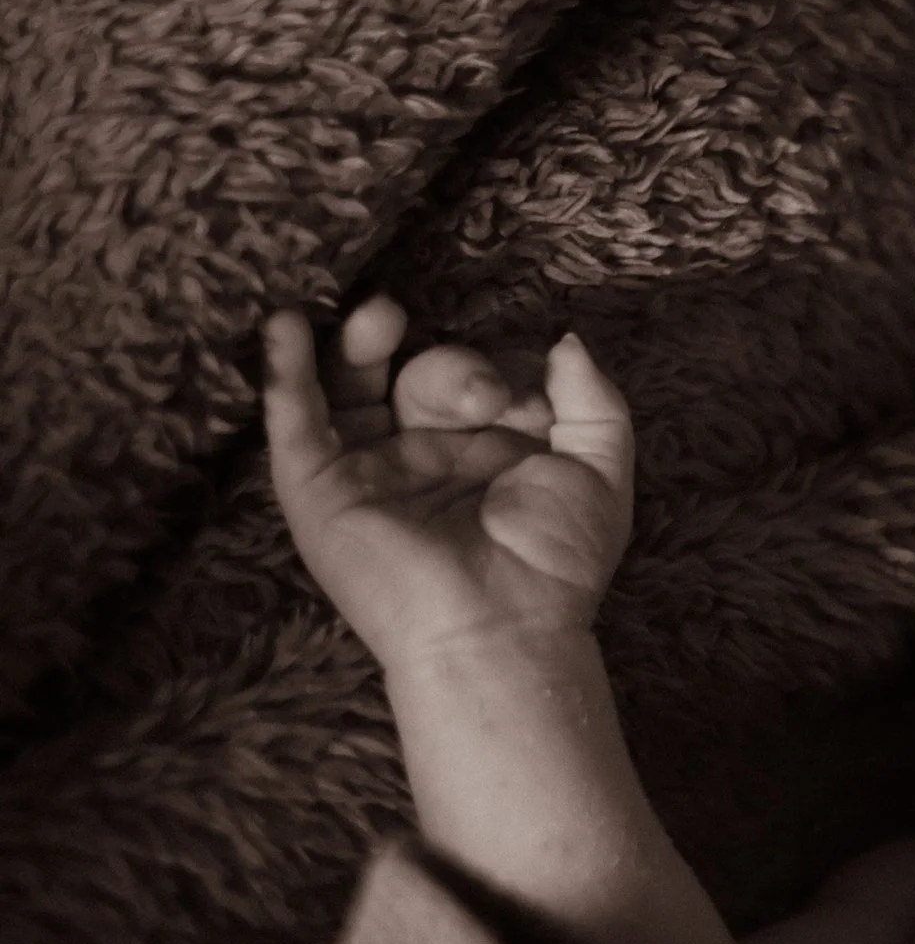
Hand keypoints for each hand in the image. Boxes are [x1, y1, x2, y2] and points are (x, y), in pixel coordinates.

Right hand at [263, 296, 634, 671]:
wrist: (502, 628)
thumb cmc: (556, 562)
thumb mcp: (599, 470)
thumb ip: (593, 401)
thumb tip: (565, 341)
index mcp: (491, 452)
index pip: (486, 377)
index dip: (509, 371)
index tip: (535, 401)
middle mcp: (428, 456)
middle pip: (426, 376)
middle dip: (457, 370)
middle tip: (486, 399)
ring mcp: (372, 470)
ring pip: (356, 385)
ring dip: (363, 342)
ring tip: (383, 315)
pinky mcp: (320, 489)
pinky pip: (294, 419)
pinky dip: (285, 370)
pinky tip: (286, 324)